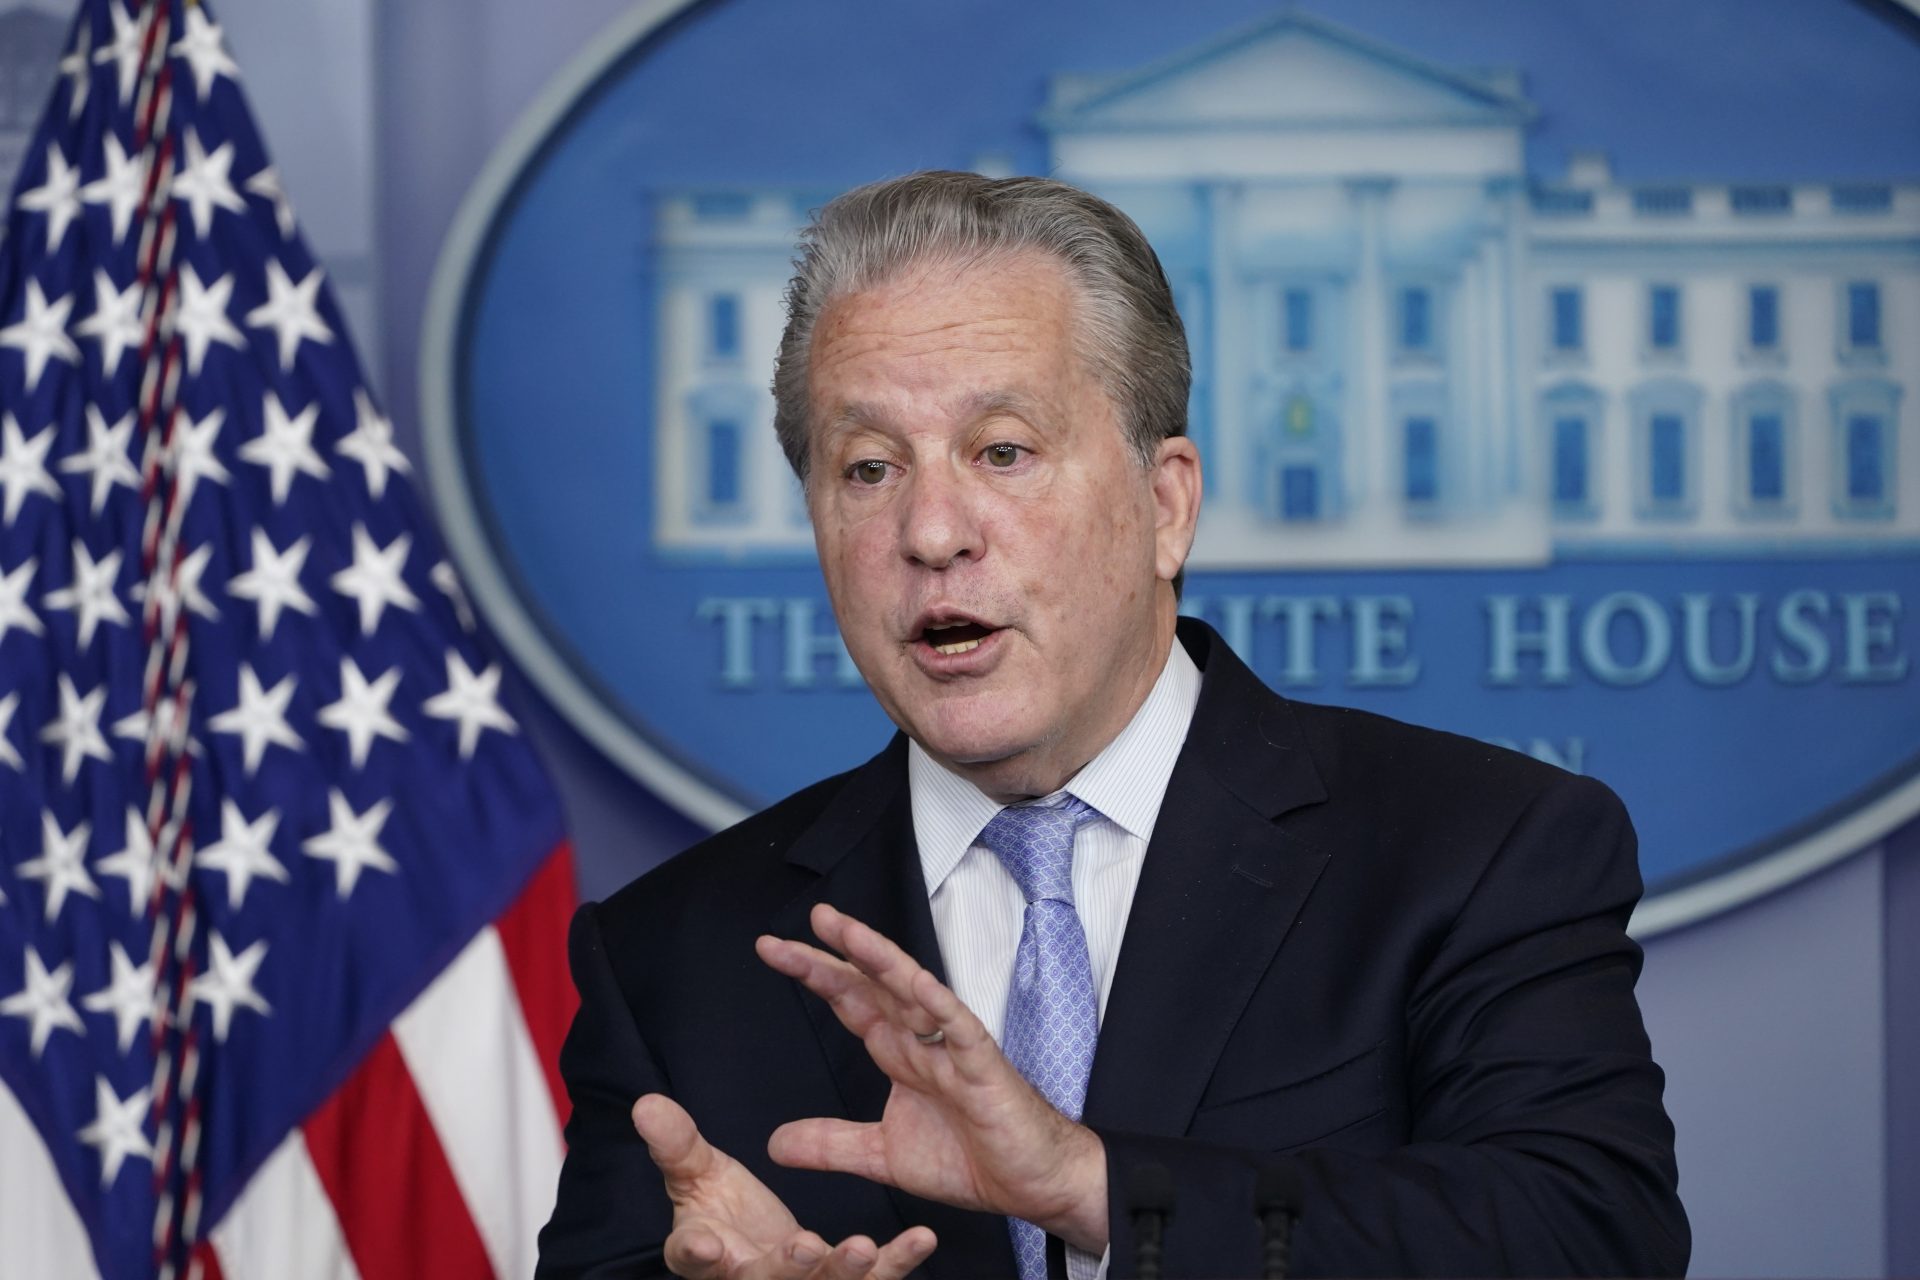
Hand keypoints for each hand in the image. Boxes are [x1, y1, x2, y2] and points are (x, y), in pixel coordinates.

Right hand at [632, 1092, 937, 1279]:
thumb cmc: (724, 1213)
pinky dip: (899, 1263)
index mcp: (708, 1256)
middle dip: (785, 1269)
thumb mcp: (697, 1176)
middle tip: (803, 1247)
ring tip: (863, 1246)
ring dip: (844, 1270)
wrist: (760, 1249)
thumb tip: (646, 1103)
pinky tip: (923, 1239)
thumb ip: (676, 1145)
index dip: (698, 1251)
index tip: (706, 1241)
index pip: (695, 1258)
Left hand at [755, 903, 1110, 1252]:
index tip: (773, 949)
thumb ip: (831, 1144)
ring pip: (913, 992)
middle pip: (872, 986)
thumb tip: (775, 1143)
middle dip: (834, 955)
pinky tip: (915, 982)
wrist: (1029, 1184)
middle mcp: (922, 1041)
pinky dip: (939, 1004)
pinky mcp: (984, 1068)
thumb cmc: (970, 1160)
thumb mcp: (882, 1155)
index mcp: (899, 1053)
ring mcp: (953, 1049)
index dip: (815, 974)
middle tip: (794, 930)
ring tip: (846, 932)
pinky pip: (960, 1029)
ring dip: (880, 960)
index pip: (850, 1001)